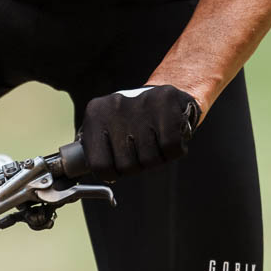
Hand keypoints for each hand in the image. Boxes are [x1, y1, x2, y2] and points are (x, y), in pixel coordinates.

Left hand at [77, 84, 200, 180]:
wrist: (165, 97)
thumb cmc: (133, 121)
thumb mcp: (107, 131)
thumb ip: (97, 151)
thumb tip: (95, 173)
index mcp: (95, 114)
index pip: (99, 165)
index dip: (113, 173)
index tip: (119, 165)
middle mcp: (115, 105)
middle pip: (126, 166)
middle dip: (137, 166)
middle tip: (141, 150)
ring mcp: (141, 102)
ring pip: (149, 160)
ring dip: (157, 159)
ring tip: (156, 142)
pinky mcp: (166, 101)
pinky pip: (170, 148)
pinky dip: (174, 151)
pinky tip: (168, 138)